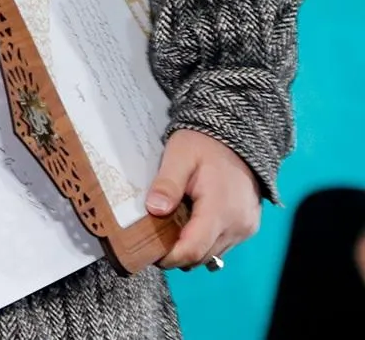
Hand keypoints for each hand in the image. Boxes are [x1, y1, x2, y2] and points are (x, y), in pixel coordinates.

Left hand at [147, 129, 259, 269]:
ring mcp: (246, 227)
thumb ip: (167, 184)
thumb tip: (154, 210)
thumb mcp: (179, 157)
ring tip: (168, 233)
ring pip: (213, 253)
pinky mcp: (248, 226)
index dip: (170, 257)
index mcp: (221, 210)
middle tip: (152, 243)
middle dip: (176, 255)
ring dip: (190, 249)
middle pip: (203, 256)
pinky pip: (222, 244)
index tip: (149, 254)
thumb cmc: (204, 144)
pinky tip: (188, 225)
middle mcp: (238, 225)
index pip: (194, 249)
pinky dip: (203, 241)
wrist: (237, 137)